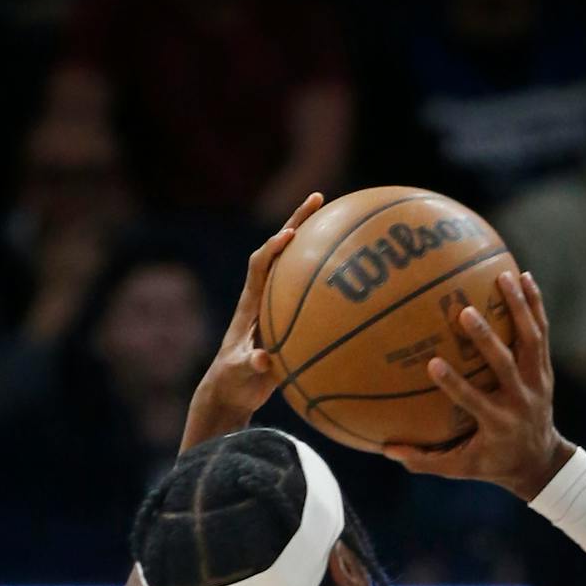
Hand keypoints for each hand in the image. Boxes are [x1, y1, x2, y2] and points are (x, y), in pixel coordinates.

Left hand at [182, 192, 323, 448]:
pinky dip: (329, 272)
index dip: (273, 248)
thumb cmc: (234, 381)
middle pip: (280, 249)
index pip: (260, 265)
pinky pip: (312, 285)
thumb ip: (252, 366)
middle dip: (298, 221)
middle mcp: (262, 294)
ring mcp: (275, 302)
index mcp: (250, 304)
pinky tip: (355, 268)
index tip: (291, 234)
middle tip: (319, 197)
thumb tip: (265, 359)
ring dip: (315, 238)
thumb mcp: (242, 375)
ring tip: (341, 215)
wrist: (231, 388)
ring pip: (297, 263)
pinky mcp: (287, 313)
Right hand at [380, 271, 574, 500]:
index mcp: (498, 424)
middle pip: (506, 366)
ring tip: (504, 276)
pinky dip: (535, 305)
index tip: (432, 363)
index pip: (475, 402)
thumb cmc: (493, 463)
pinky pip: (542, 333)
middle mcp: (520, 400)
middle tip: (465, 312)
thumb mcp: (460, 469)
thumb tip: (385, 449)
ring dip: (520, 308)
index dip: (456, 384)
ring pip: (531, 341)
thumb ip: (424, 460)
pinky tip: (525, 277)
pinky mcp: (544, 369)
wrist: (541, 462)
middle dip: (487, 340)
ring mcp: (537, 382)